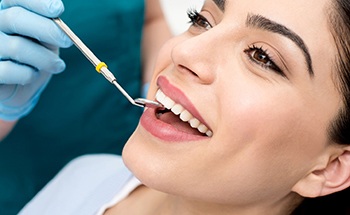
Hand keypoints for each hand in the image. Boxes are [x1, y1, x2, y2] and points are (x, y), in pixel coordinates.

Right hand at [0, 0, 71, 120]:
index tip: (58, 9)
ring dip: (45, 58)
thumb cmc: (35, 53)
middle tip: (68, 41)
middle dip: (47, 29)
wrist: (19, 82)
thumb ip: (49, 25)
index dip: (38, 3)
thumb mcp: (44, 36)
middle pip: (15, 18)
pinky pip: (10, 70)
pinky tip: (32, 75)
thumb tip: (57, 16)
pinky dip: (29, 74)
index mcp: (5, 10)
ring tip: (57, 65)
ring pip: (17, 47)